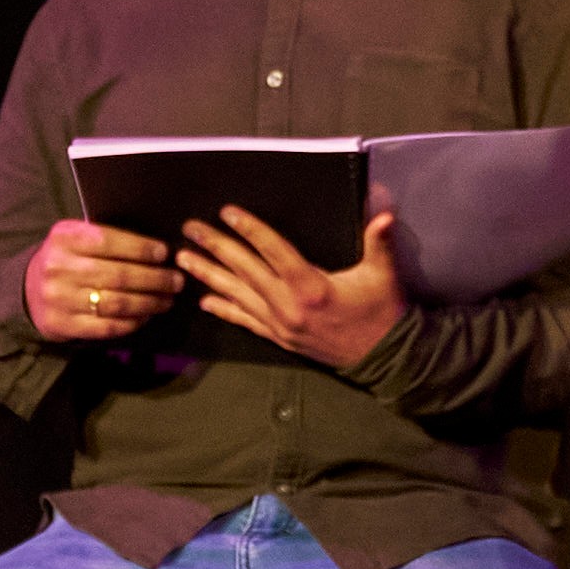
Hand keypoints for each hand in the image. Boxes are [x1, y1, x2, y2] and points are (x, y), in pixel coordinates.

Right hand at [26, 216, 187, 351]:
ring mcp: (61, 299)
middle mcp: (60, 267)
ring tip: (167, 299)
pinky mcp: (64, 325)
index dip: (141, 248)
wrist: (26, 292)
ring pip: (117, 303)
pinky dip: (132, 322)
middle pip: (119, 275)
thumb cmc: (63, 260)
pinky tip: (146, 315)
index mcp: (64, 238)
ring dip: (149, 302)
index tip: (165, 253)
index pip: (109, 240)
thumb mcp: (73, 238)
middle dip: (155, 279)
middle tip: (177, 280)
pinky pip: (107, 326)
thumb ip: (104, 239)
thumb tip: (155, 249)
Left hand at [188, 200, 407, 370]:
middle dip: (216, 247)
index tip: (227, 213)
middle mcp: (289, 306)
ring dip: (209, 276)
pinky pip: (246, 321)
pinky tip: (205, 301)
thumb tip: (384, 211)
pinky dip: (225, 310)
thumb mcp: (383, 274)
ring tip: (184, 259)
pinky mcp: (280, 338)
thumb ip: (379, 241)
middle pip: (245, 270)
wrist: (384, 356)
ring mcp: (281, 325)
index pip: (273, 251)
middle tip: (191, 229)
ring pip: (238, 295)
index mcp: (311, 286)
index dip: (250, 230)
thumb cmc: (382, 311)